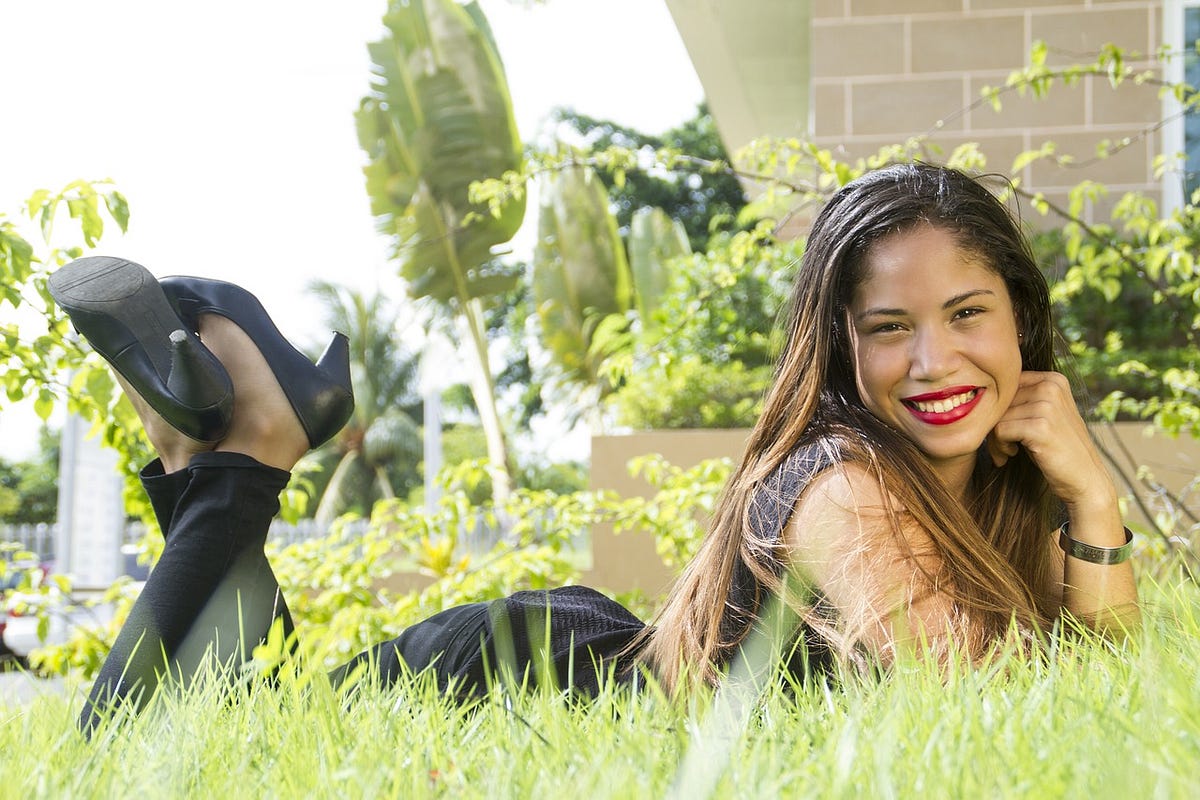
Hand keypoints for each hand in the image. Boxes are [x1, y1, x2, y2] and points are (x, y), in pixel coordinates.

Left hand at [986, 371, 1115, 510]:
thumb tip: (978, 394)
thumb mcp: (1042, 414)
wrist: (1085, 478)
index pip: (1005, 385)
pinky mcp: (1040, 427)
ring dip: (995, 439)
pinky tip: (1012, 455)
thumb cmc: (1056, 447)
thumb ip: (1020, 399)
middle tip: (1001, 445)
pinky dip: (999, 446)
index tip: (1002, 429)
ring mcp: (1047, 405)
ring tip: (1007, 451)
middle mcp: (1051, 386)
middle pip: (999, 400)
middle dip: (993, 424)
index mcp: (1053, 379)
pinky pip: (1000, 431)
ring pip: (996, 416)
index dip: (998, 408)